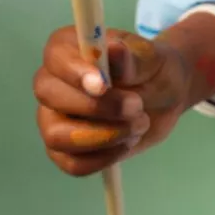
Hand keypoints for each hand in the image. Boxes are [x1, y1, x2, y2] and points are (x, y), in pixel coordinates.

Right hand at [33, 27, 193, 176]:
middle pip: (51, 96)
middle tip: (137, 106)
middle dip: (97, 107)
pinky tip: (128, 142)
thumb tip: (113, 50)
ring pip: (57, 136)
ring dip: (104, 136)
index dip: (74, 73)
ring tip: (139, 124)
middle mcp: (53, 83)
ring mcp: (53, 119)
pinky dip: (104, 158)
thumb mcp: (151, 58)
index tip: (103, 85)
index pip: (55, 58)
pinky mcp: (65, 150)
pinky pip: (72, 164)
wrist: (164, 96)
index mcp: (68, 50)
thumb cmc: (151, 69)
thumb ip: (131, 58)